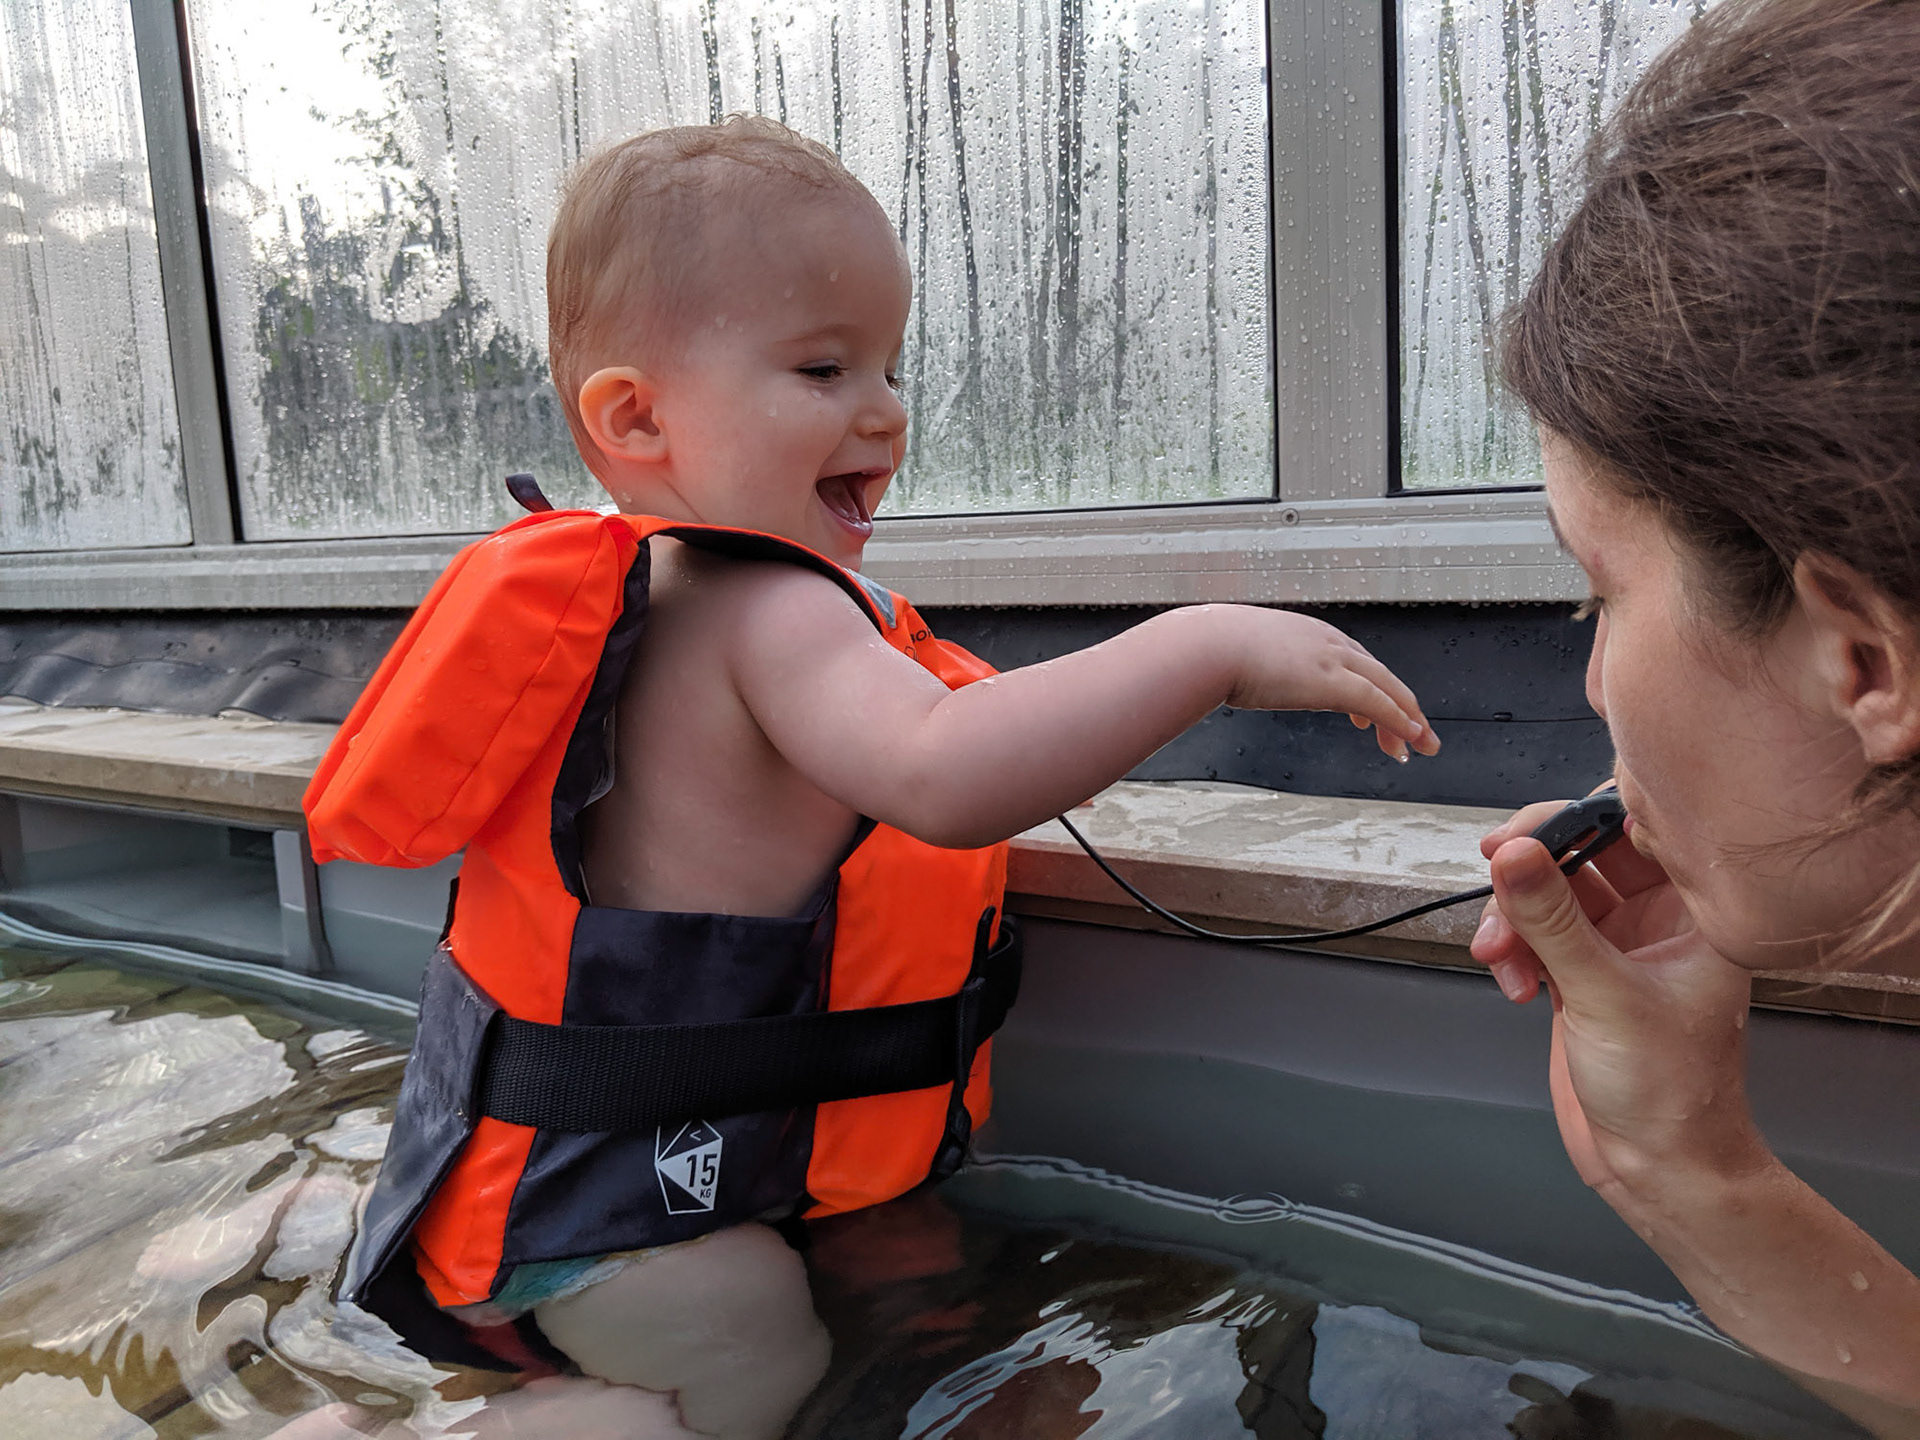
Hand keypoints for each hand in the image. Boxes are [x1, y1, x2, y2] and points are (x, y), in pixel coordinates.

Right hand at [1221, 609, 1440, 760]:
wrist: (1207, 646)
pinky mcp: (1334, 683)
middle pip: (1380, 674)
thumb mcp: (1235, 653)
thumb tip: (1223, 674)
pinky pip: (1378, 703)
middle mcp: (1327, 641)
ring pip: (1389, 688)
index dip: (1370, 687)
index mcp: (1306, 633)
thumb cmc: (1209, 651)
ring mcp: (1333, 659)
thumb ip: (1242, 665)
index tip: (1371, 716)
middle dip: (1403, 706)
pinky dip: (1399, 721)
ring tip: (1421, 744)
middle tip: (1416, 733)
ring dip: (1410, 719)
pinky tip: (1410, 738)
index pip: (1353, 660)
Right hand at [1470, 803, 1763, 1192]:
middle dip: (1531, 868)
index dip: (1579, 817)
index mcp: (1695, 911)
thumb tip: (1513, 855)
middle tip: (1496, 872)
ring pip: (1548, 894)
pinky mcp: (1579, 975)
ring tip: (1501, 955)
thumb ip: (1552, 920)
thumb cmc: (1673, 1094)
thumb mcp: (1605, 994)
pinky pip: (1532, 934)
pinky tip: (1514, 984)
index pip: (1638, 827)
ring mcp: (1615, 947)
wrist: (1658, 1166)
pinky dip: (1512, 950)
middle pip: (1582, 853)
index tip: (1527, 833)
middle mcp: (1657, 920)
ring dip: (1512, 916)